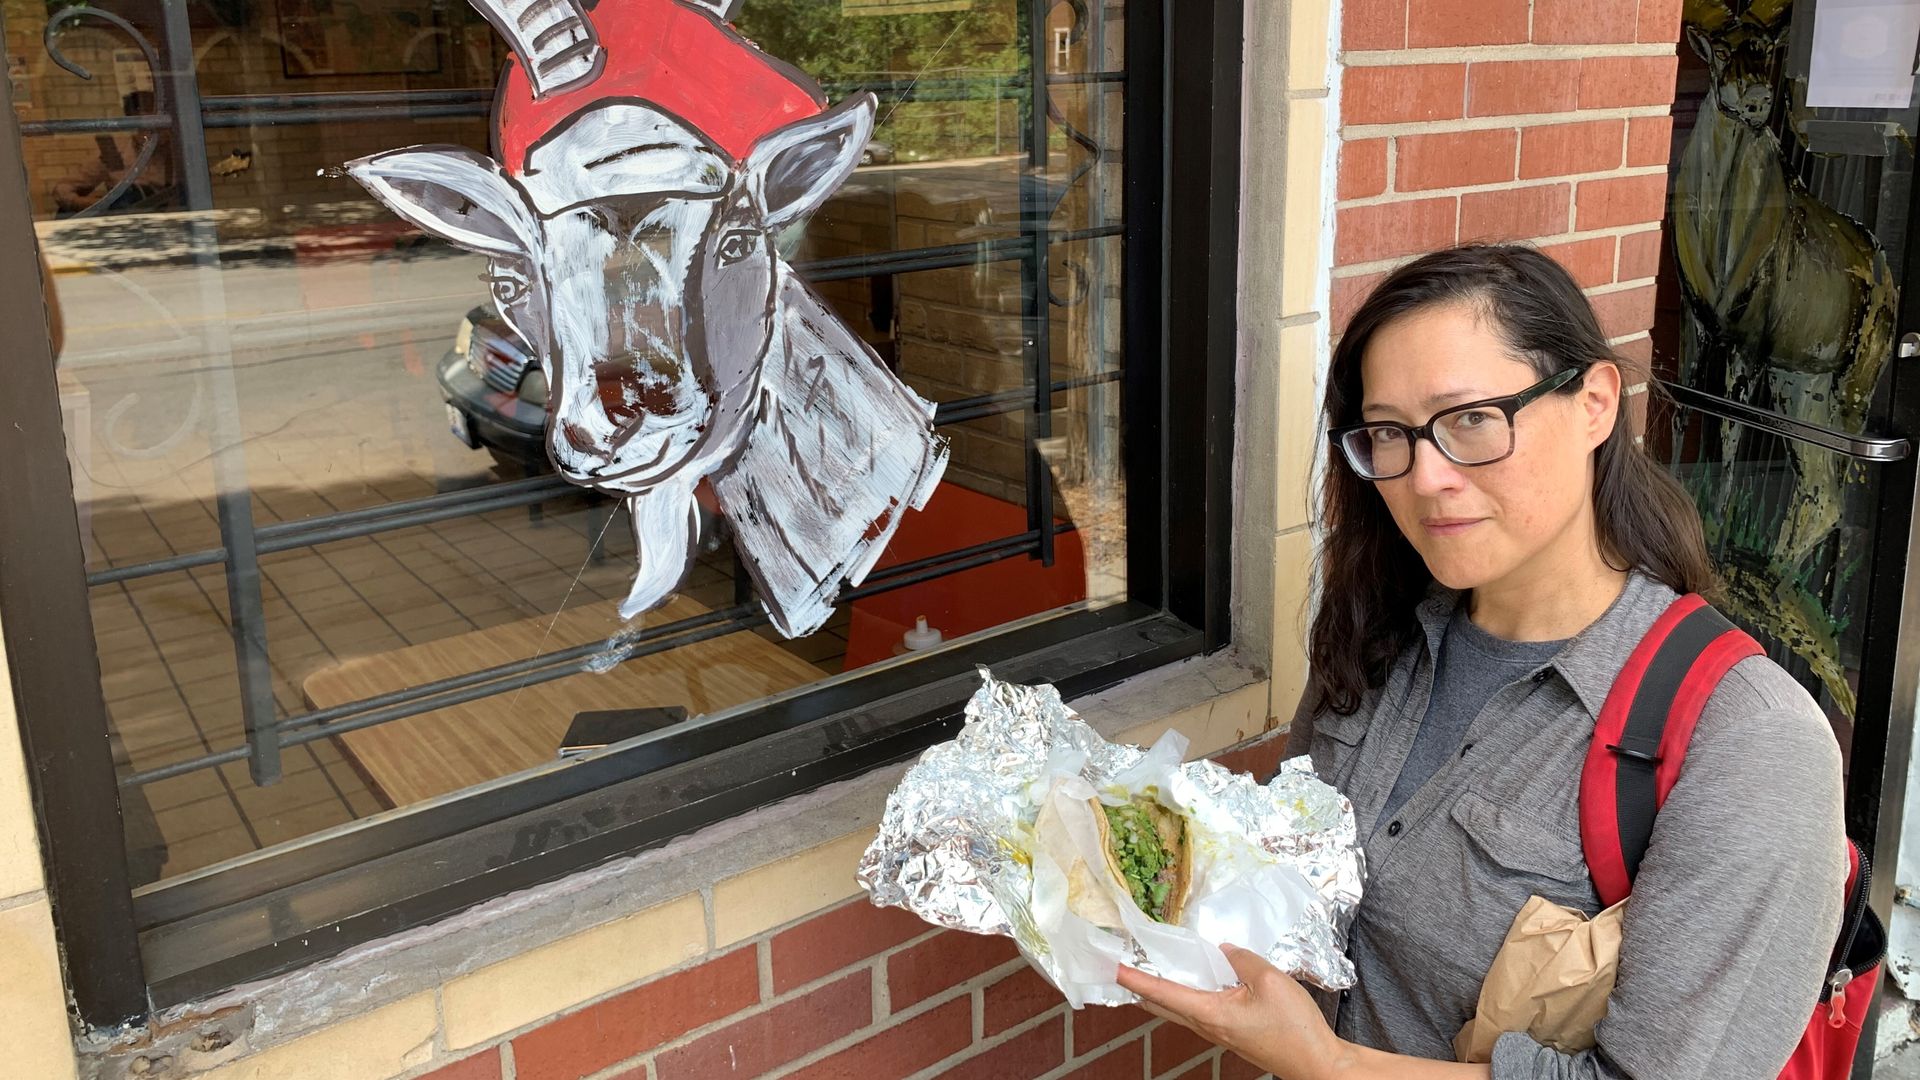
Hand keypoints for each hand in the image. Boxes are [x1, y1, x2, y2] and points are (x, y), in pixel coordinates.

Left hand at [1116, 944, 1354, 1079]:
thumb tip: (1224, 950)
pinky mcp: (1232, 1033)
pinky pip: (1201, 1011)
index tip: (1111, 965)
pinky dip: (1188, 994)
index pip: (1161, 992)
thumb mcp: (1269, 979)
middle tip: (1122, 965)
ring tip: (1150, 968)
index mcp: (1210, 1013)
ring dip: (1162, 990)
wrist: (1317, 1062)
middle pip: (1162, 1005)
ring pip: (1180, 1009)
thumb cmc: (1294, 1027)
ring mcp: (1220, 1032)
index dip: (1134, 978)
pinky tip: (1195, 981)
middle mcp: (1208, 1026)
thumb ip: (1241, 959)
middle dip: (1139, 986)